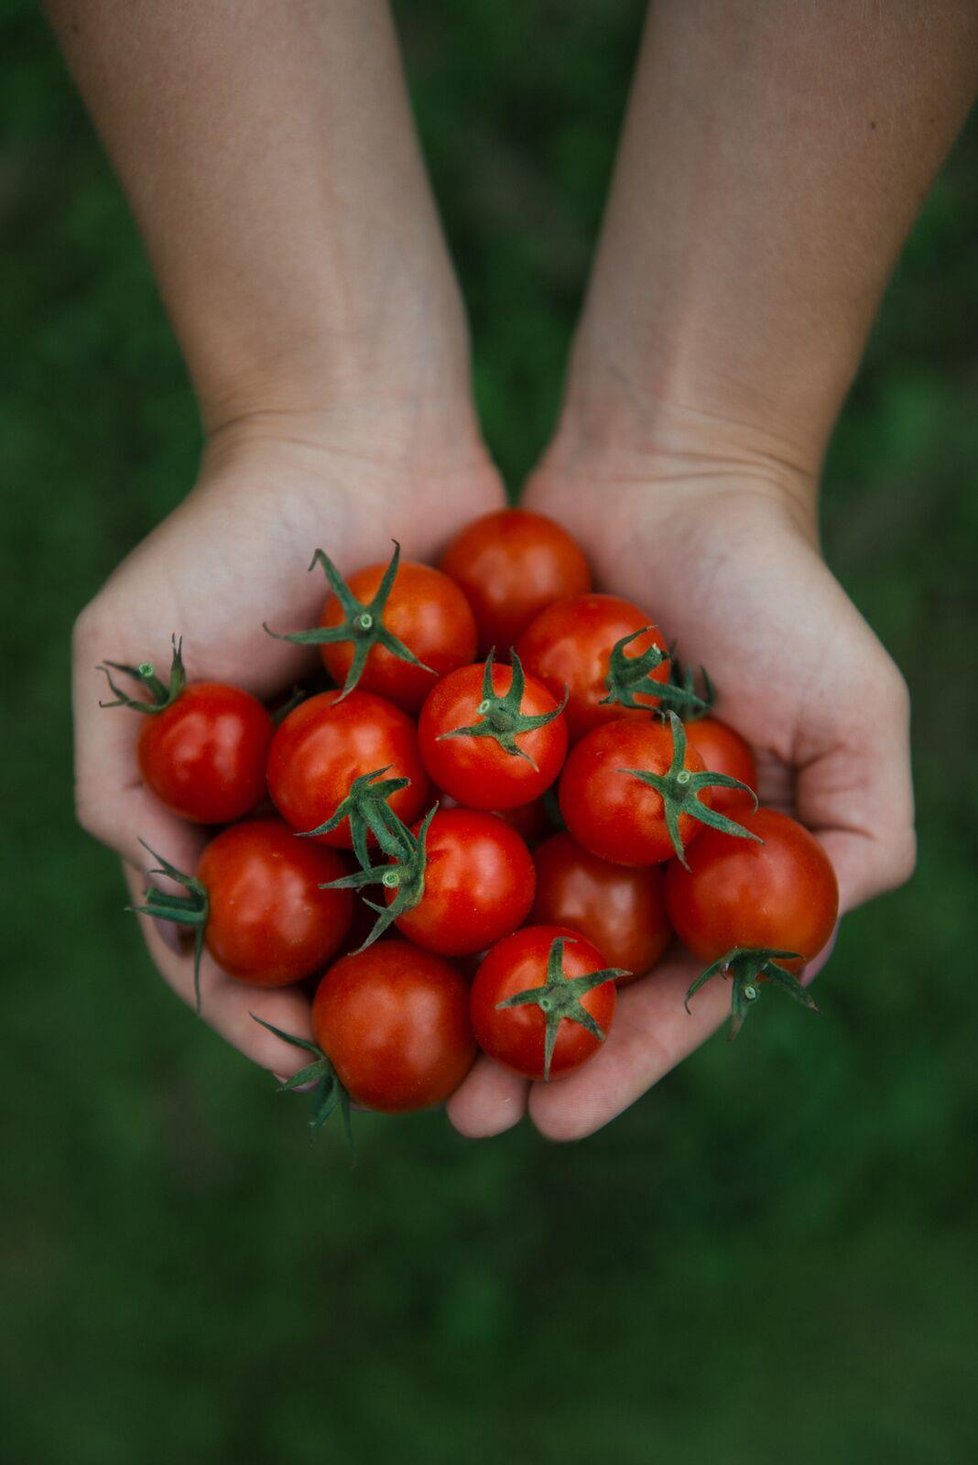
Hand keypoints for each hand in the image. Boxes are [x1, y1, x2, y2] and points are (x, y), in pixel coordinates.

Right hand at [73, 408, 504, 1076]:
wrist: (355, 432)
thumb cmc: (224, 534)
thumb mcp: (123, 650)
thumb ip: (119, 777)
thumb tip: (160, 905)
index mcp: (242, 824)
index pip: (246, 952)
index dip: (268, 1017)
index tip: (306, 1062)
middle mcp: (335, 824)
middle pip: (364, 958)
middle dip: (402, 1036)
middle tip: (451, 1098)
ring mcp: (423, 792)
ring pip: (458, 921)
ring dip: (489, 995)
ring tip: (534, 1054)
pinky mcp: (503, 753)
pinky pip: (529, 840)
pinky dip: (550, 896)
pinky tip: (586, 949)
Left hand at [447, 429, 914, 1140]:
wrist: (671, 468)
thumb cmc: (776, 588)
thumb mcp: (857, 711)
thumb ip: (859, 838)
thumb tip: (795, 964)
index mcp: (704, 869)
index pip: (663, 993)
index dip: (618, 1063)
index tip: (555, 1121)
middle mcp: (620, 849)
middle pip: (564, 975)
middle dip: (515, 1052)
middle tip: (457, 1117)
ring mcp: (543, 800)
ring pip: (485, 920)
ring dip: (443, 992)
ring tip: (387, 1055)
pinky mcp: (474, 746)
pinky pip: (433, 822)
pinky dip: (398, 877)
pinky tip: (348, 934)